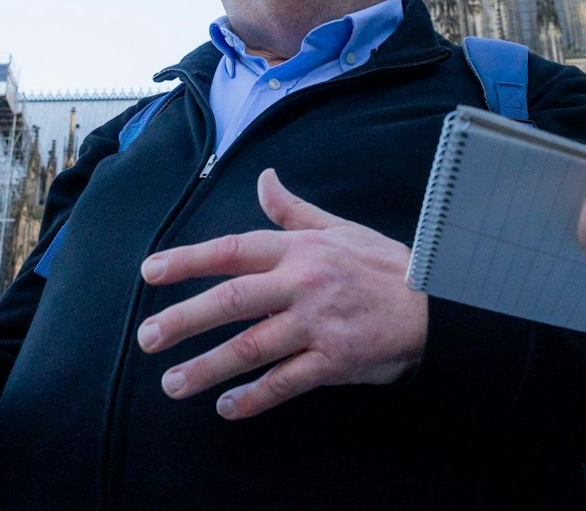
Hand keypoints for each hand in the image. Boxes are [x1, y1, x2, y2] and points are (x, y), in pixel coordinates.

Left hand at [135, 168, 426, 418]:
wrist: (438, 304)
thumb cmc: (385, 266)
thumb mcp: (339, 228)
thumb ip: (292, 211)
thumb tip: (263, 179)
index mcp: (300, 250)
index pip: (232, 250)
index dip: (188, 259)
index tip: (150, 272)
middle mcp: (303, 284)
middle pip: (232, 299)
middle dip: (184, 319)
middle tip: (147, 337)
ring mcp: (317, 325)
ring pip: (252, 347)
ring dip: (208, 367)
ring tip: (173, 383)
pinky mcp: (335, 361)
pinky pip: (285, 382)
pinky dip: (254, 398)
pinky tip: (226, 407)